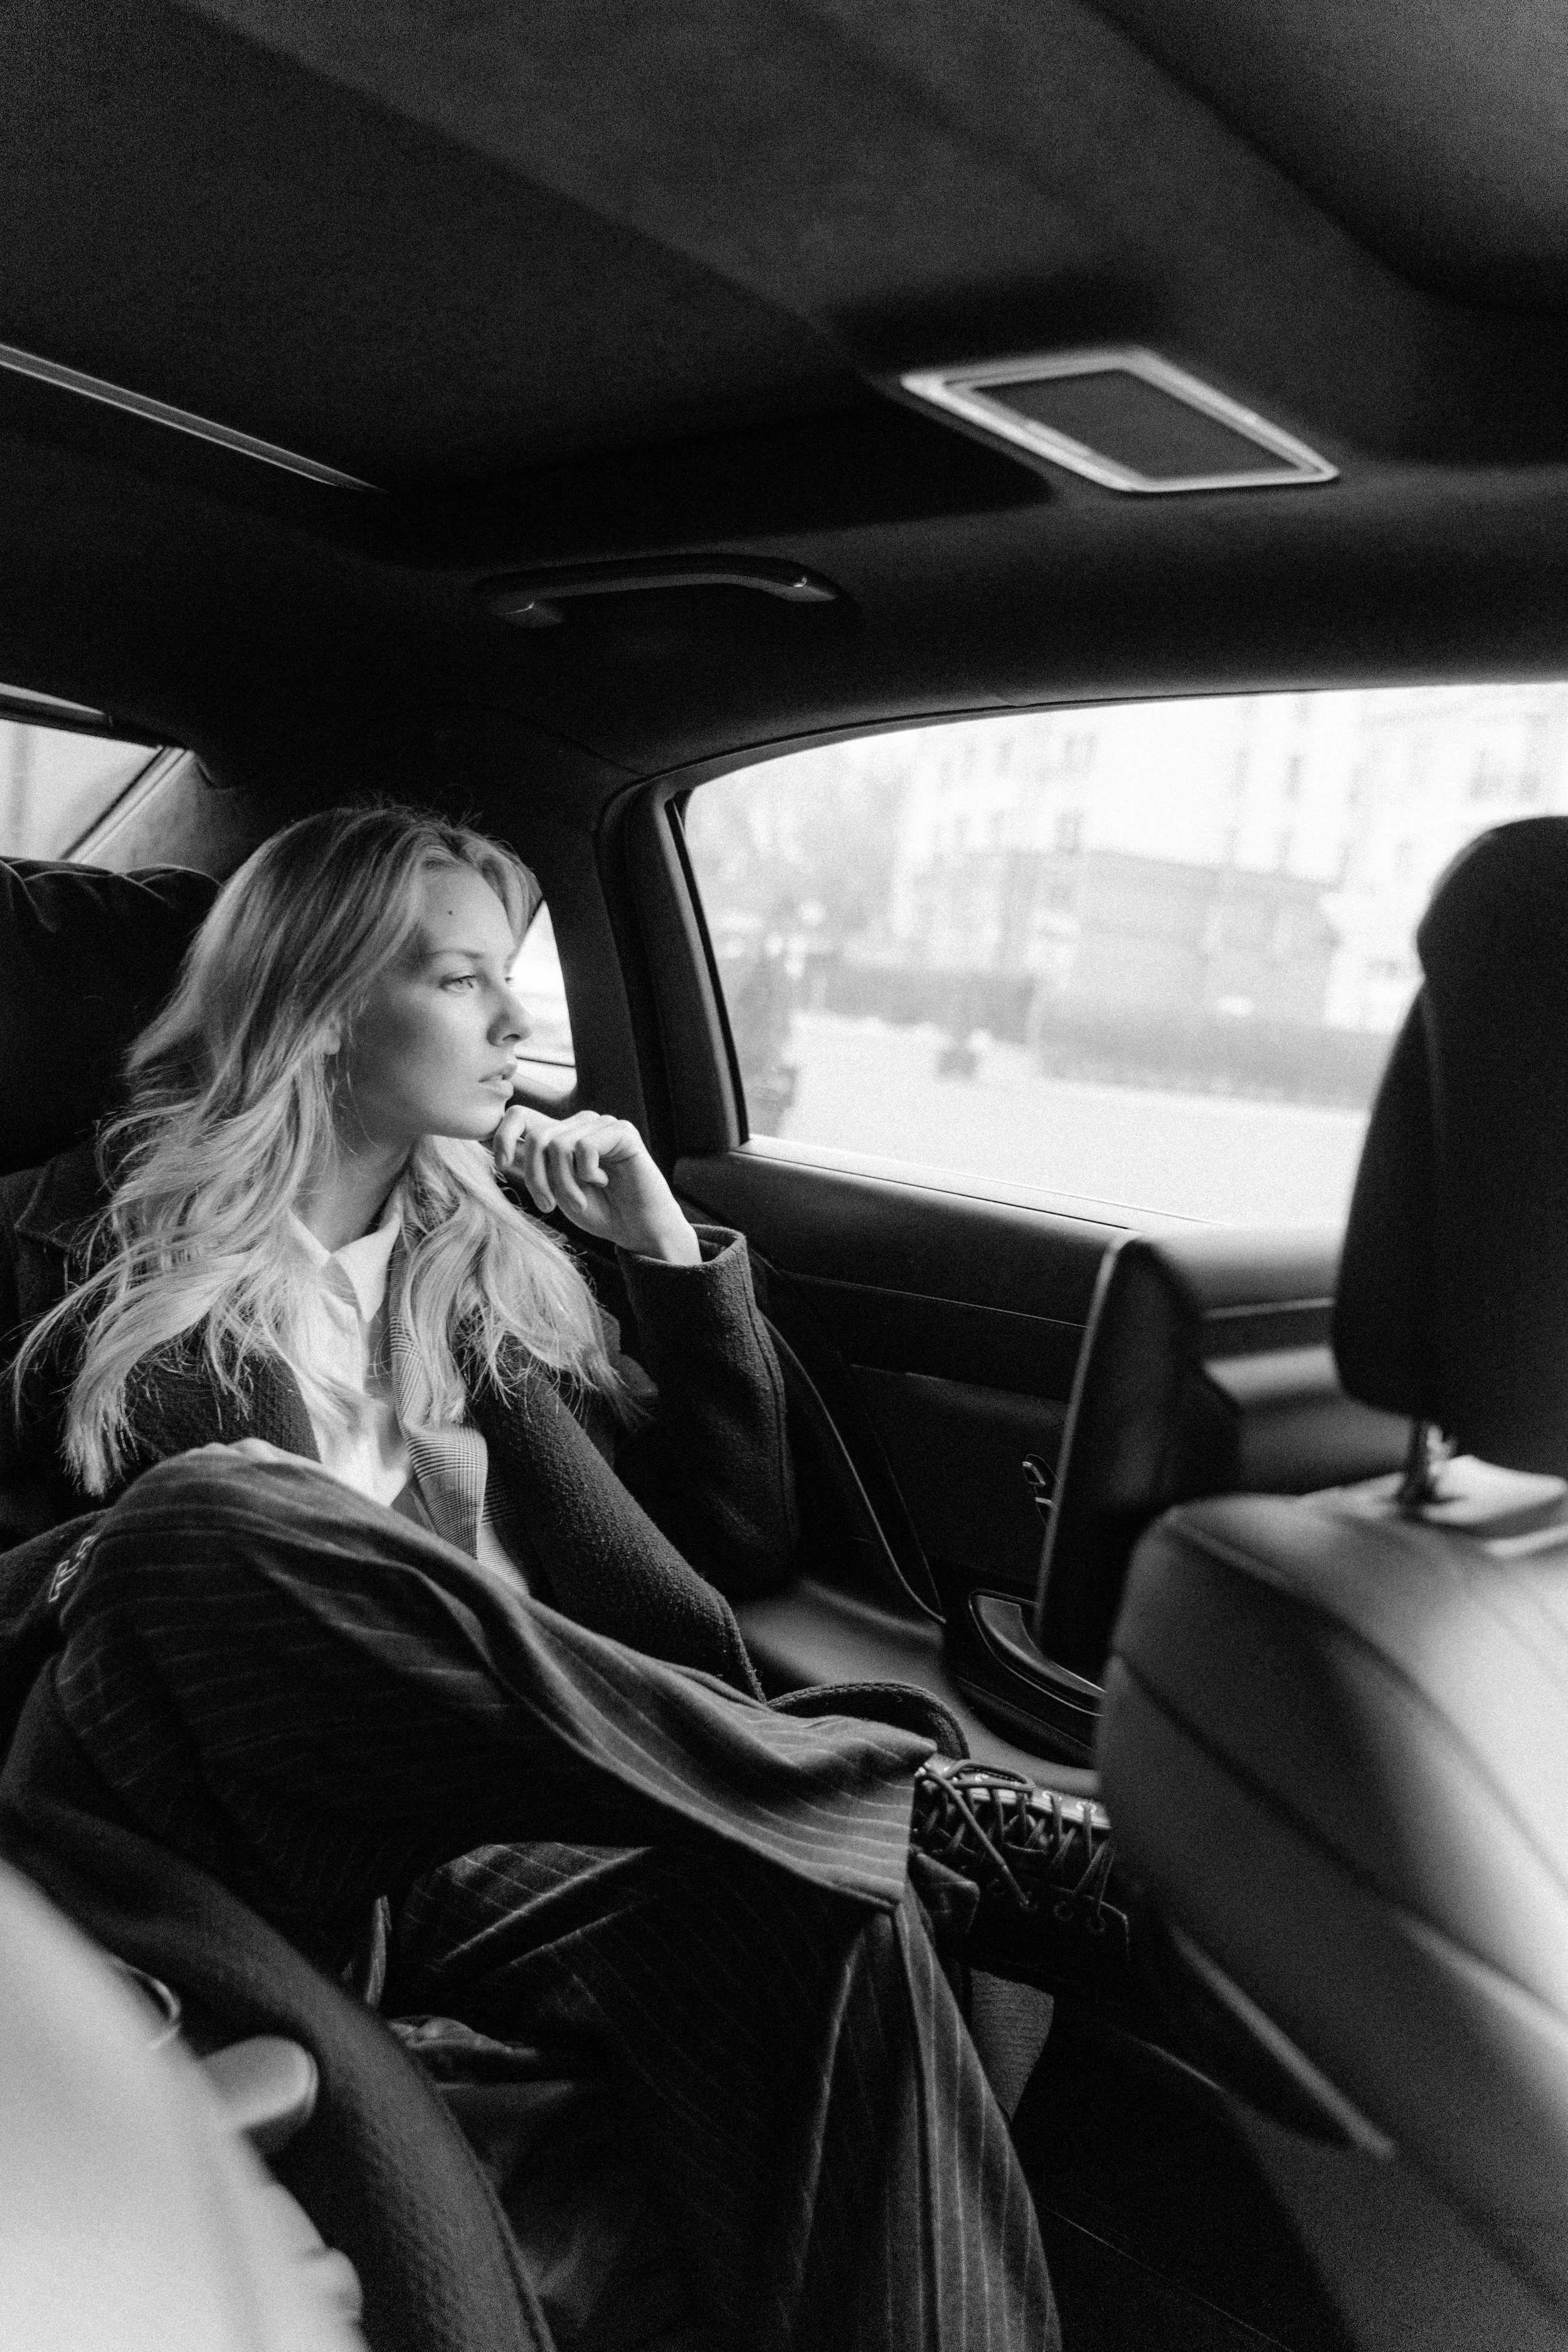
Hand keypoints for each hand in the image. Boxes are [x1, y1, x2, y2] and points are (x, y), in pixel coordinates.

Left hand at [492, 1105, 700, 1263]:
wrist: (638, 1229)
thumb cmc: (599, 1212)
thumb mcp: (555, 1191)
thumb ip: (534, 1167)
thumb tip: (498, 1149)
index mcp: (561, 1136)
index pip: (520, 1116)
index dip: (503, 1135)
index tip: (502, 1164)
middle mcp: (579, 1125)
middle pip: (537, 1136)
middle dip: (535, 1177)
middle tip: (548, 1206)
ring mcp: (601, 1125)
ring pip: (558, 1145)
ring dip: (565, 1184)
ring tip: (582, 1201)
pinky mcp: (621, 1131)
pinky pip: (585, 1147)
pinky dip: (588, 1173)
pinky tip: (605, 1181)